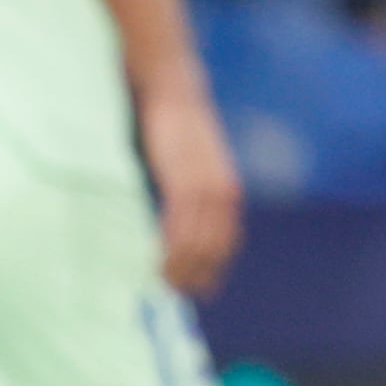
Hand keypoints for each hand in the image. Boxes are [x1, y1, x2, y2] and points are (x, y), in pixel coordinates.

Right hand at [136, 69, 243, 296]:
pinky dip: (170, 245)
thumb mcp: (189, 169)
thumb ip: (187, 198)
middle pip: (214, 247)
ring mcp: (204, 185)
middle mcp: (222, 192)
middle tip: (174, 293)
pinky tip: (158, 260)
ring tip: (163, 283)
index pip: (226, 241)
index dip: (214, 267)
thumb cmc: (175, 133)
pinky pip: (179, 221)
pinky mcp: (183, 178)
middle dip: (196, 273)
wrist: (174, 92)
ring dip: (180, 266)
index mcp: (227, 192)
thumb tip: (174, 228)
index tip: (201, 290)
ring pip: (196, 239)